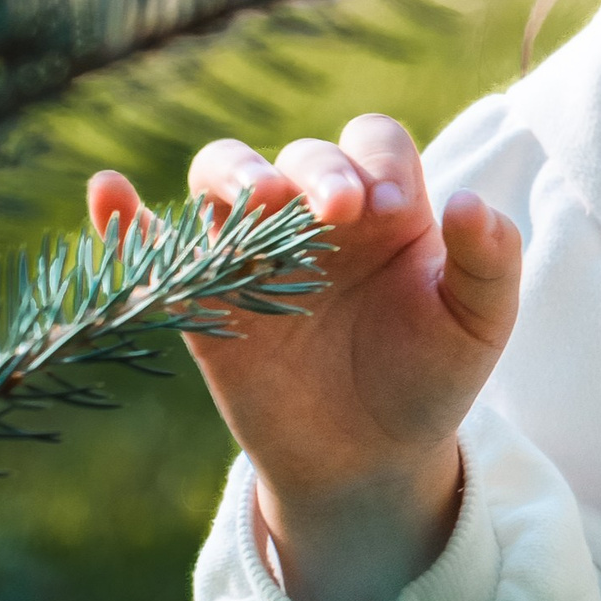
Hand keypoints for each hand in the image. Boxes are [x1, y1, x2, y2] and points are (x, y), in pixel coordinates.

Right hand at [86, 115, 520, 600]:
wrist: (374, 457)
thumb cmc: (431, 377)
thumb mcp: (480, 324)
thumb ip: (490, 261)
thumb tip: (467, 202)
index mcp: (386, 207)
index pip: (374, 143)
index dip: (378, 164)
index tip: (391, 215)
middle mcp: (318, 216)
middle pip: (300, 153)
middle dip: (315, 171)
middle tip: (336, 213)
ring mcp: (256, 251)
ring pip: (225, 176)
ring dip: (235, 174)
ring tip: (256, 200)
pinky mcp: (206, 299)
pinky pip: (157, 246)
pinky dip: (127, 218)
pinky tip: (110, 194)